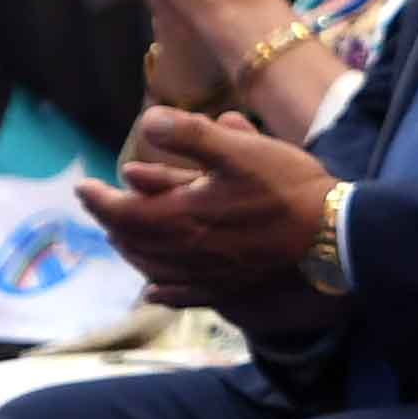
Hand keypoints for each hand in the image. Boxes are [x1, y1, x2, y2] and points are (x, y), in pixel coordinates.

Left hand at [71, 105, 339, 310]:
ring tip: (123, 241)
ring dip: (132, 253)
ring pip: (153, 269)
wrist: (334, 242)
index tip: (83, 187)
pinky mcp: (227, 293)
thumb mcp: (241, 150)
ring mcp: (206, 277)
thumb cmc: (290, 192)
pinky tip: (155, 290)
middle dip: (112, 224)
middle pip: (133, 242)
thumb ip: (191, 135)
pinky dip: (161, 291)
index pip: (122, 212)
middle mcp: (185, 253)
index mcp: (181, 217)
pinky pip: (182, 296)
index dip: (98, 200)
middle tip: (102, 210)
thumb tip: (147, 122)